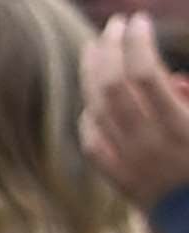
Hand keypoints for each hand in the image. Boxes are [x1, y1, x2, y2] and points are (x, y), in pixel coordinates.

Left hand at [93, 15, 188, 203]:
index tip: (139, 20)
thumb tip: (173, 81)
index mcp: (177, 127)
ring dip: (93, 75)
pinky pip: (92, 141)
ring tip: (97, 47)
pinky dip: (90, 115)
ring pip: (96, 111)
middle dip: (111, 50)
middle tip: (116, 25)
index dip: (137, 43)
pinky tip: (93, 99)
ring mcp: (128, 162)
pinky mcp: (120, 178)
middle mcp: (146, 144)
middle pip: (112, 88)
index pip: (143, 75)